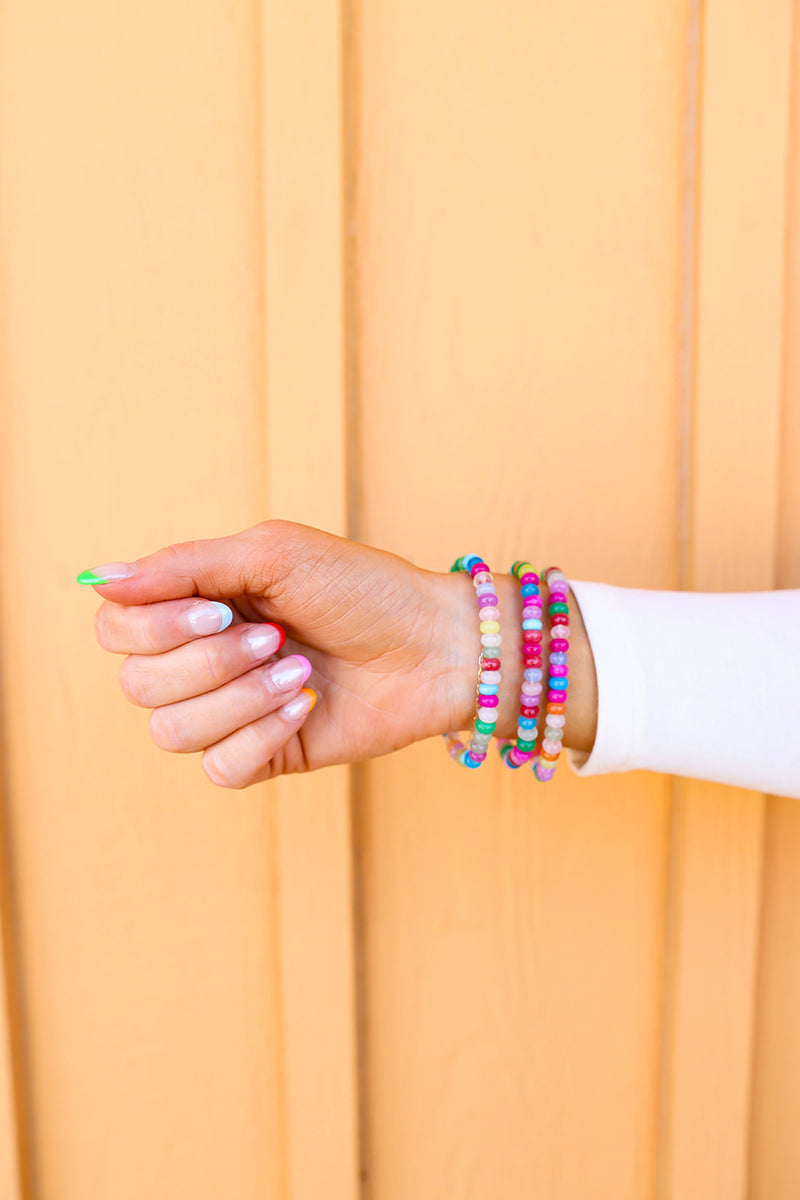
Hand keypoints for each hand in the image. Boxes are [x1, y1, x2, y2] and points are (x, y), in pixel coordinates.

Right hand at [82, 520, 475, 787]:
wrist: (434, 644)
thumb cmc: (362, 588)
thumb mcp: (272, 554)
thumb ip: (182, 566)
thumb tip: (98, 578)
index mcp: (198, 606)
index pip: (117, 629)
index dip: (154, 626)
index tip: (219, 607)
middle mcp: (205, 660)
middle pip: (138, 683)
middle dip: (209, 660)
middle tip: (276, 636)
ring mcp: (232, 711)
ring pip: (171, 730)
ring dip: (240, 696)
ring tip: (299, 668)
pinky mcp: (264, 755)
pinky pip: (219, 767)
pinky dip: (260, 734)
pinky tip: (306, 705)